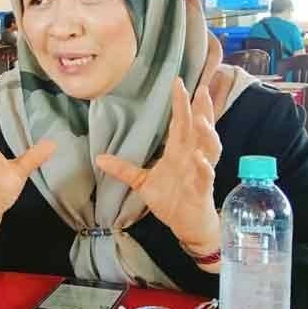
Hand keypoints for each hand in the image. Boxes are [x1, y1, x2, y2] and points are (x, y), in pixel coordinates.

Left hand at [96, 78, 221, 252]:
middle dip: (199, 109)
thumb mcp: (142, 182)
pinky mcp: (201, 190)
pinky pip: (206, 176)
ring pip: (209, 148)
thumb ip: (123, 169)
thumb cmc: (170, 199)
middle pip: (198, 129)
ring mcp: (199, 172)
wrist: (186, 225)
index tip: (178, 82)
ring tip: (200, 119)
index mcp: (178, 152)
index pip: (180, 123)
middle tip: (198, 88)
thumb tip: (99, 158)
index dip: (180, 103)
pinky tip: (199, 159)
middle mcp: (192, 157)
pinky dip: (204, 167)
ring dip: (206, 134)